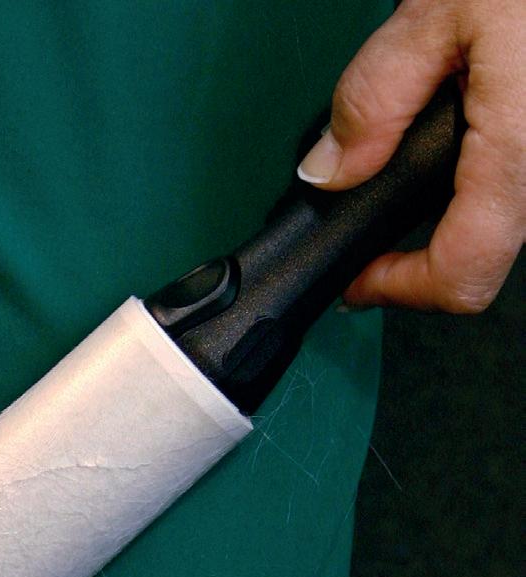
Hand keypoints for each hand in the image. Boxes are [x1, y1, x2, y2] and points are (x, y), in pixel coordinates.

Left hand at [297, 0, 524, 312]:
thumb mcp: (446, 7)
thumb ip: (377, 95)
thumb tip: (329, 169)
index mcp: (523, 151)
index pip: (460, 275)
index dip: (398, 290)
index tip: (359, 278)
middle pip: (479, 252)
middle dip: (417, 243)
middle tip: (374, 208)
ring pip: (502, 218)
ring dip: (451, 205)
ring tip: (417, 146)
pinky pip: (519, 181)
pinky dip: (481, 171)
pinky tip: (466, 121)